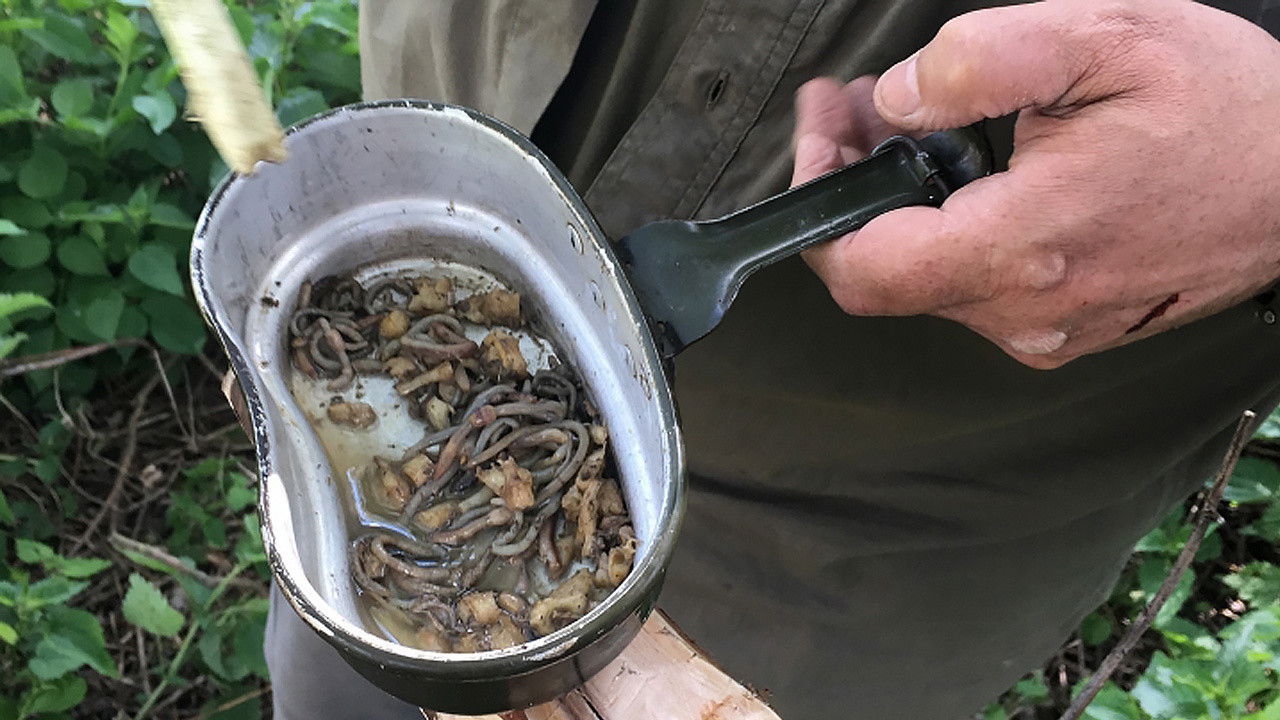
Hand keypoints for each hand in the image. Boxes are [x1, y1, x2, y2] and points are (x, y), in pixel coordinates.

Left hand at [792, 0, 1279, 368]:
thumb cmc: (1228, 109)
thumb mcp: (1104, 39)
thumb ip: (982, 62)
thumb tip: (900, 98)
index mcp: (1025, 248)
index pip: (862, 267)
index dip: (820, 199)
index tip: (823, 130)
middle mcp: (1028, 311)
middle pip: (886, 270)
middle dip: (855, 182)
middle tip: (859, 108)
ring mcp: (1047, 331)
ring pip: (928, 278)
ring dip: (902, 202)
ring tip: (909, 125)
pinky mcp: (1065, 329)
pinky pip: (975, 288)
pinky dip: (948, 228)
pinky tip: (964, 172)